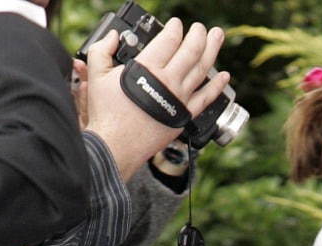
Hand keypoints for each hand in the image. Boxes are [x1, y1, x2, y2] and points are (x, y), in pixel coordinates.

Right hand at [84, 19, 229, 179]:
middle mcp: (168, 82)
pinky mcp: (185, 115)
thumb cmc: (107, 113)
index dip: (175, 29)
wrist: (118, 144)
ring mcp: (179, 99)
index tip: (177, 24)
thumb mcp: (97, 74)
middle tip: (201, 27)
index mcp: (148, 68)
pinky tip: (224, 76)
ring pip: (202, 71)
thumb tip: (112, 37)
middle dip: (198, 35)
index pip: (169, 41)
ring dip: (212, 51)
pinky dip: (217, 86)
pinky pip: (206, 98)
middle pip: (190, 52)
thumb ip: (102, 50)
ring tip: (217, 37)